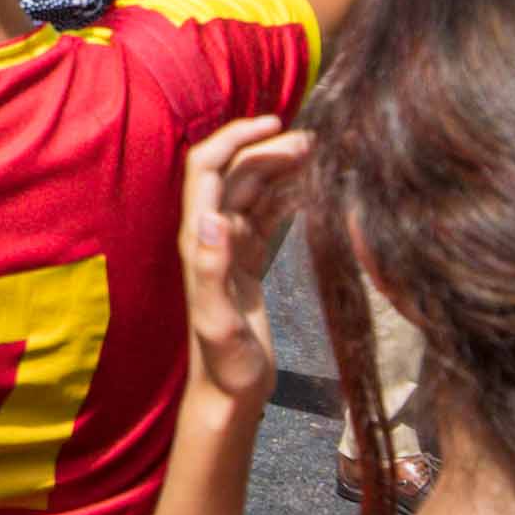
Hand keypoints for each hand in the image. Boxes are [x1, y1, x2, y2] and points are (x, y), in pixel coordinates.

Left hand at [175, 115, 307, 407]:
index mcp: (198, 239)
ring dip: (278, 166)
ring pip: (252, 190)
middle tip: (314, 143)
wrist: (230, 392)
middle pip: (235, 173)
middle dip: (267, 149)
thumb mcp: (218, 321)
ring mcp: (229, 246)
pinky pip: (266, 215)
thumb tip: (210, 216)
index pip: (207, 169)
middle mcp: (209, 235)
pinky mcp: (247, 261)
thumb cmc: (224, 363)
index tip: (273, 122)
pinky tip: (309, 185)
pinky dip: (285, 194)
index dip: (234, 138)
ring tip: (317, 154)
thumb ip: (211, 269)